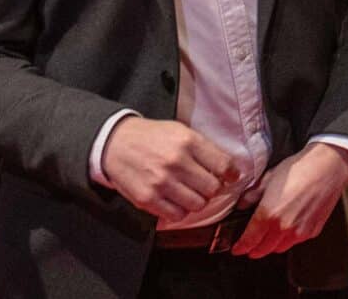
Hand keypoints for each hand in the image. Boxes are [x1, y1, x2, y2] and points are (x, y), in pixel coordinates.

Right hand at [100, 117, 238, 224]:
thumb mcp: (180, 131)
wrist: (115, 144)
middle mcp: (176, 162)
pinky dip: (180, 211)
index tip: (231, 176)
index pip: (223, 164)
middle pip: (212, 188)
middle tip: (206, 185)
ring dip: (197, 201)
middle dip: (213, 188)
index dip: (232, 173)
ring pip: (198, 204)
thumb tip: (227, 169)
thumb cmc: (152, 137)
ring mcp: (161, 183)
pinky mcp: (148, 199)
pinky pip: (177, 215)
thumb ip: (202, 148)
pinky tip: (176, 201)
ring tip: (190, 193)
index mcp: (187, 141)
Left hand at [232, 141, 347, 258]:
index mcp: (268, 214)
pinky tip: (287, 229)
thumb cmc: (300, 169)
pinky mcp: (313, 230)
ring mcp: (299, 231)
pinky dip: (288, 239)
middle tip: (249, 247)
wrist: (328, 167)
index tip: (237, 248)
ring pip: (280, 248)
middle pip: (263, 250)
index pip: (249, 240)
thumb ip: (253, 194)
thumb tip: (242, 204)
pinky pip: (296, 241)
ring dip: (271, 246)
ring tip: (268, 239)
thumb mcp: (269, 177)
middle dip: (254, 250)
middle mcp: (283, 228)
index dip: (240, 247)